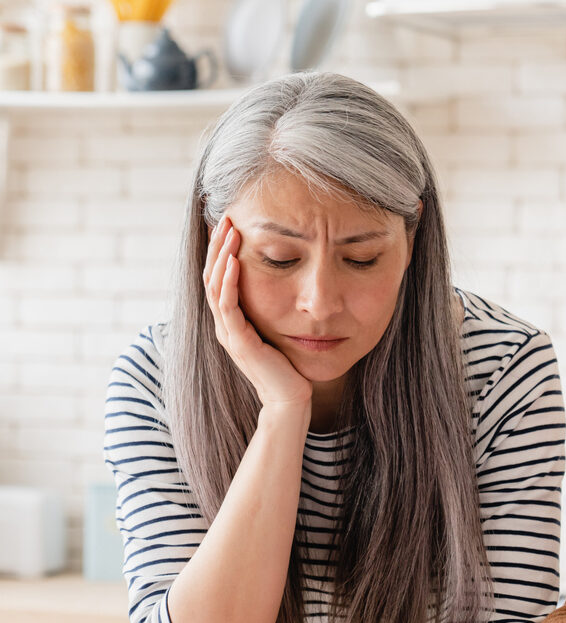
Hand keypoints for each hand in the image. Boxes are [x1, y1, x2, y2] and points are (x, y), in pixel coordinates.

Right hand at [205, 216, 312, 409]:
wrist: (290, 398)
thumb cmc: (289, 366)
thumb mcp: (278, 330)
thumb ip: (272, 311)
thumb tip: (285, 285)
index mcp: (231, 321)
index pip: (218, 278)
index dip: (220, 251)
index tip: (229, 225)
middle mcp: (224, 325)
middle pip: (211, 276)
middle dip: (217, 245)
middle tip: (226, 217)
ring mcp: (228, 333)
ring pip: (215, 286)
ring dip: (220, 255)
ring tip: (228, 230)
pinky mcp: (239, 341)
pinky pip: (227, 305)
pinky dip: (228, 280)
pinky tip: (234, 260)